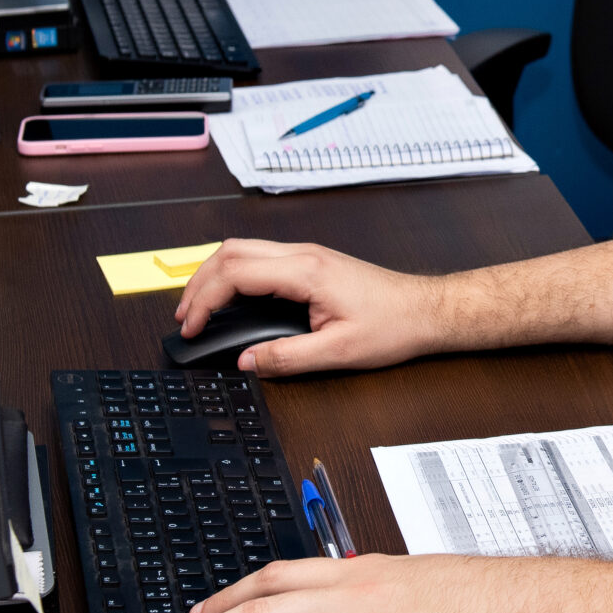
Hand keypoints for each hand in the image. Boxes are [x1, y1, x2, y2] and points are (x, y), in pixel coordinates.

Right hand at [173, 238, 446, 374]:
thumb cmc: (393, 326)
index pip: (236, 273)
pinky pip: (261, 259)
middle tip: (186, 318)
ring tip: (200, 309)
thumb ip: (287, 358)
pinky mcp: (312, 263)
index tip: (192, 327)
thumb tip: (247, 362)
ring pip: (244, 250)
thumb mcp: (337, 352)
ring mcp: (308, 255)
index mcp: (307, 271)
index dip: (204, 300)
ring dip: (215, 276)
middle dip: (199, 282)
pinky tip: (231, 300)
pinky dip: (235, 276)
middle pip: (231, 252)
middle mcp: (304, 254)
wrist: (426, 311)